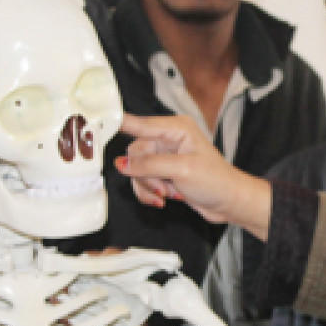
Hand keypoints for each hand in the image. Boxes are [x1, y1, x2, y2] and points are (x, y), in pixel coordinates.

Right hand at [116, 114, 271, 238]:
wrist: (228, 203)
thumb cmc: (216, 181)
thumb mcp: (182, 170)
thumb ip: (150, 165)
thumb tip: (122, 164)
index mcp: (176, 128)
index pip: (140, 124)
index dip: (119, 124)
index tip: (96, 122)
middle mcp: (168, 138)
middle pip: (135, 153)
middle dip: (145, 174)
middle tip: (163, 186)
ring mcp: (164, 156)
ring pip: (136, 170)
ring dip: (149, 186)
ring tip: (168, 194)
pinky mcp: (162, 172)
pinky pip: (141, 181)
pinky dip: (150, 193)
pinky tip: (165, 199)